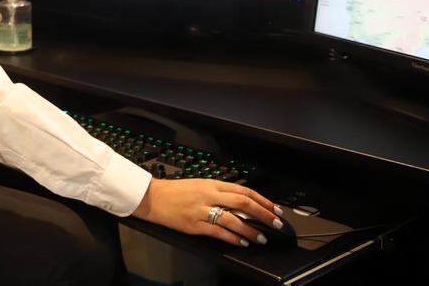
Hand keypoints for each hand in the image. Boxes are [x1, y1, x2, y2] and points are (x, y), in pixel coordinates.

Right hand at [131, 178, 283, 246]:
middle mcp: (209, 195)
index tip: (274, 208)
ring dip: (250, 230)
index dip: (262, 200)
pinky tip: (241, 243)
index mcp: (212, 184)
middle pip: (243, 203)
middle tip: (276, 223)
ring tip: (261, 238)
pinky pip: (218, 232)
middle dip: (263, 214)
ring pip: (233, 220)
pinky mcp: (194, 224)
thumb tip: (241, 201)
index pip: (244, 191)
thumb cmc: (175, 192)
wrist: (152, 197)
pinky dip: (232, 238)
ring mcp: (201, 210)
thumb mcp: (199, 185)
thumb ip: (219, 192)